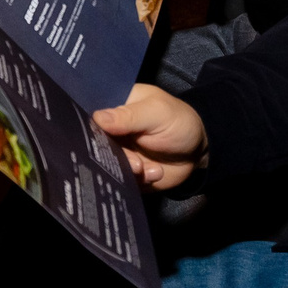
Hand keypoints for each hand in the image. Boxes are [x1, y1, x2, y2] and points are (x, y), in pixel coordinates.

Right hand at [92, 85, 207, 190]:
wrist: (198, 151)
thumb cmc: (178, 122)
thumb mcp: (156, 113)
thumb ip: (128, 116)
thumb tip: (97, 118)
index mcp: (114, 106)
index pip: (90, 115)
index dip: (89, 127)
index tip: (99, 138)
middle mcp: (110, 130)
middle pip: (94, 144)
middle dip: (111, 156)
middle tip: (135, 162)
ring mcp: (117, 152)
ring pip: (105, 165)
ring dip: (127, 170)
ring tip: (147, 168)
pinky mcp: (125, 172)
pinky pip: (120, 180)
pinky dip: (136, 181)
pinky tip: (154, 173)